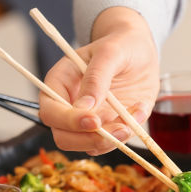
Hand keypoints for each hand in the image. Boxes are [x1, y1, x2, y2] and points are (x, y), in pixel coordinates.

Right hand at [40, 7, 158, 154]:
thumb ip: (96, 77)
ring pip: (87, 146)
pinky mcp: (106, 129)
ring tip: (130, 123)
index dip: (69, 121)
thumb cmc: (120, 45)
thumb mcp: (110, 52)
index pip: (51, 112)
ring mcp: (87, 121)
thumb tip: (84, 107)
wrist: (139, 52)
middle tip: (117, 130)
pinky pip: (110, 144)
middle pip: (63, 138)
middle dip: (89, 139)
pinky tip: (137, 113)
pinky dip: (125, 137)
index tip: (94, 120)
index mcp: (59, 84)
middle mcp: (68, 107)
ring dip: (110, 142)